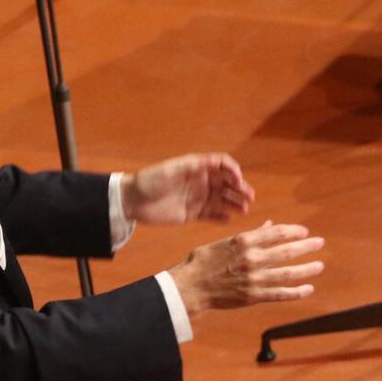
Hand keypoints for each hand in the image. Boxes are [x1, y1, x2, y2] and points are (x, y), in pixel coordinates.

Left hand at [125, 153, 253, 225]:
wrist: (132, 201)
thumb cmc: (149, 181)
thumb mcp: (171, 170)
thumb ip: (193, 166)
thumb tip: (216, 161)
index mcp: (196, 168)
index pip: (221, 165)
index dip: (233, 170)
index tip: (238, 180)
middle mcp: (200, 182)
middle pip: (227, 183)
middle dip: (240, 188)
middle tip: (249, 197)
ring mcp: (197, 198)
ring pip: (223, 200)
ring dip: (235, 203)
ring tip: (244, 209)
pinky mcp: (192, 214)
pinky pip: (212, 215)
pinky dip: (222, 217)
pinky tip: (230, 219)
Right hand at [169, 220, 324, 313]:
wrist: (191, 286)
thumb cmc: (204, 261)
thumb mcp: (224, 242)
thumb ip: (249, 235)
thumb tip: (269, 225)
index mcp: (243, 241)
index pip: (277, 232)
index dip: (294, 231)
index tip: (304, 232)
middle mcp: (252, 258)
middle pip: (287, 251)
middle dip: (307, 246)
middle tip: (320, 243)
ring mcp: (254, 278)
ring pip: (288, 273)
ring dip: (307, 269)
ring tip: (320, 265)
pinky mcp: (254, 296)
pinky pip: (280, 294)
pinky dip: (297, 292)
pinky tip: (308, 289)